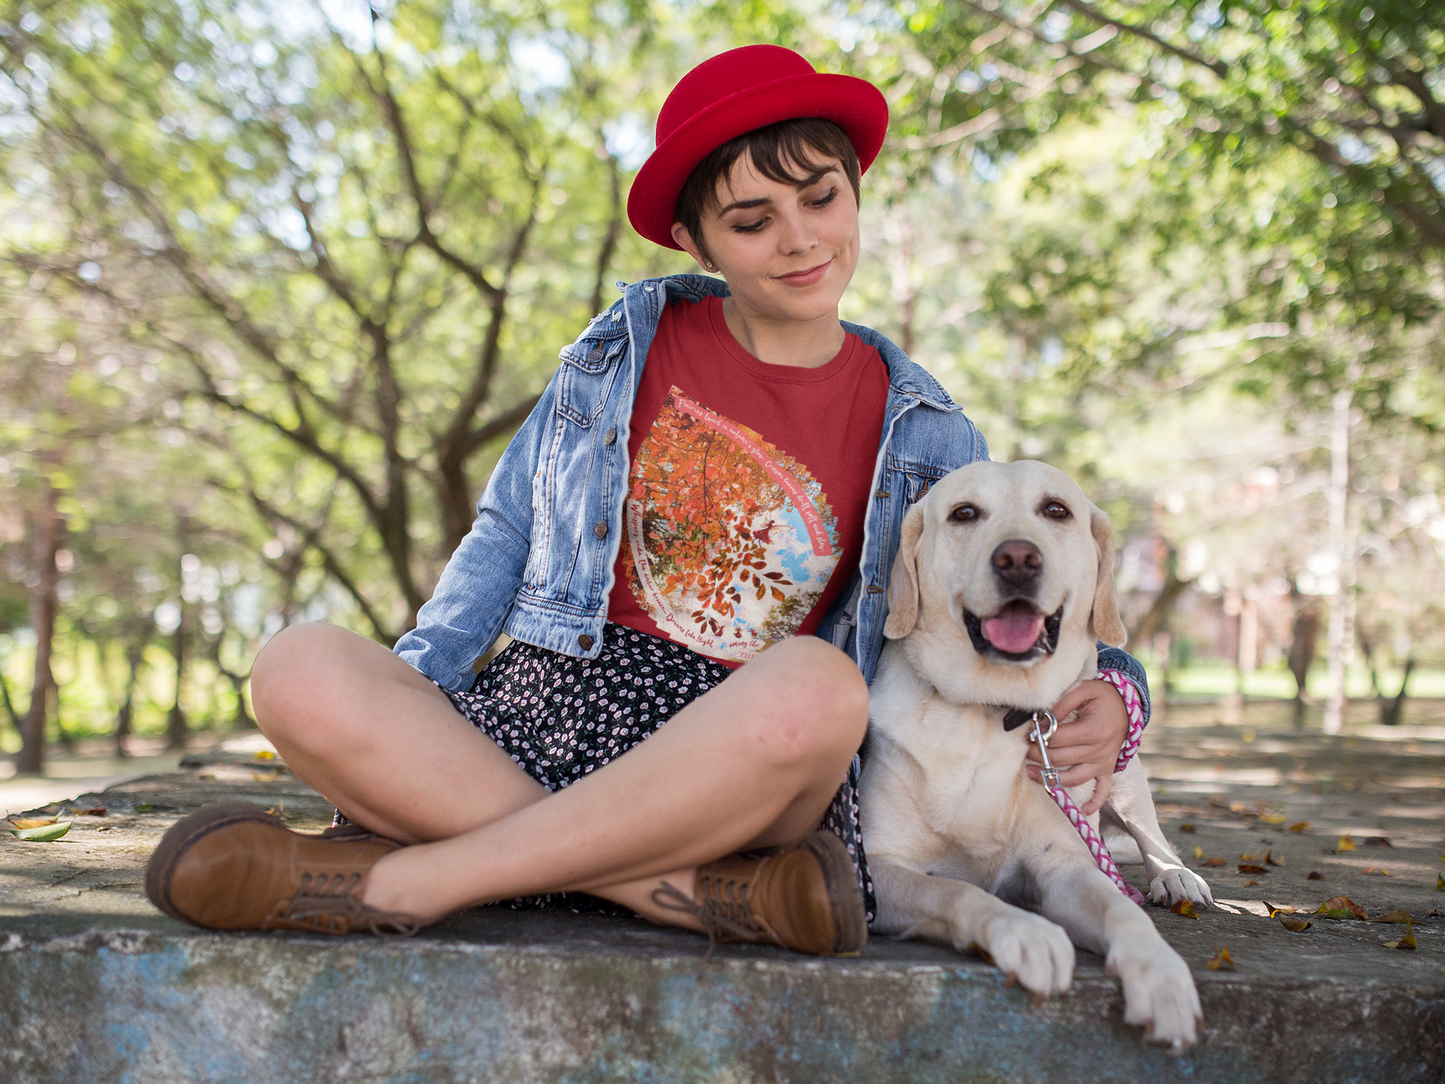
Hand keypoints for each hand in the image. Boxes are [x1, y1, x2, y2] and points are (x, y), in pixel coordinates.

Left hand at [1024, 679, 1128, 814]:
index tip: (1027, 734)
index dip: (1039, 737)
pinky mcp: (1107, 769)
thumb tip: (1043, 720)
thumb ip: (1062, 703)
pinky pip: (1103, 791)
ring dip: (1051, 778)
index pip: (1059, 739)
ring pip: (1074, 777)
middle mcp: (1099, 750)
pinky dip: (1094, 802)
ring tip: (1031, 772)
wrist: (1127, 705)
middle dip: (1038, 755)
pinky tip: (1082, 810)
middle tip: (1024, 750)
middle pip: (1061, 759)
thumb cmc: (1102, 696)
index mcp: (1093, 730)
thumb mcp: (1083, 689)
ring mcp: (1104, 762)